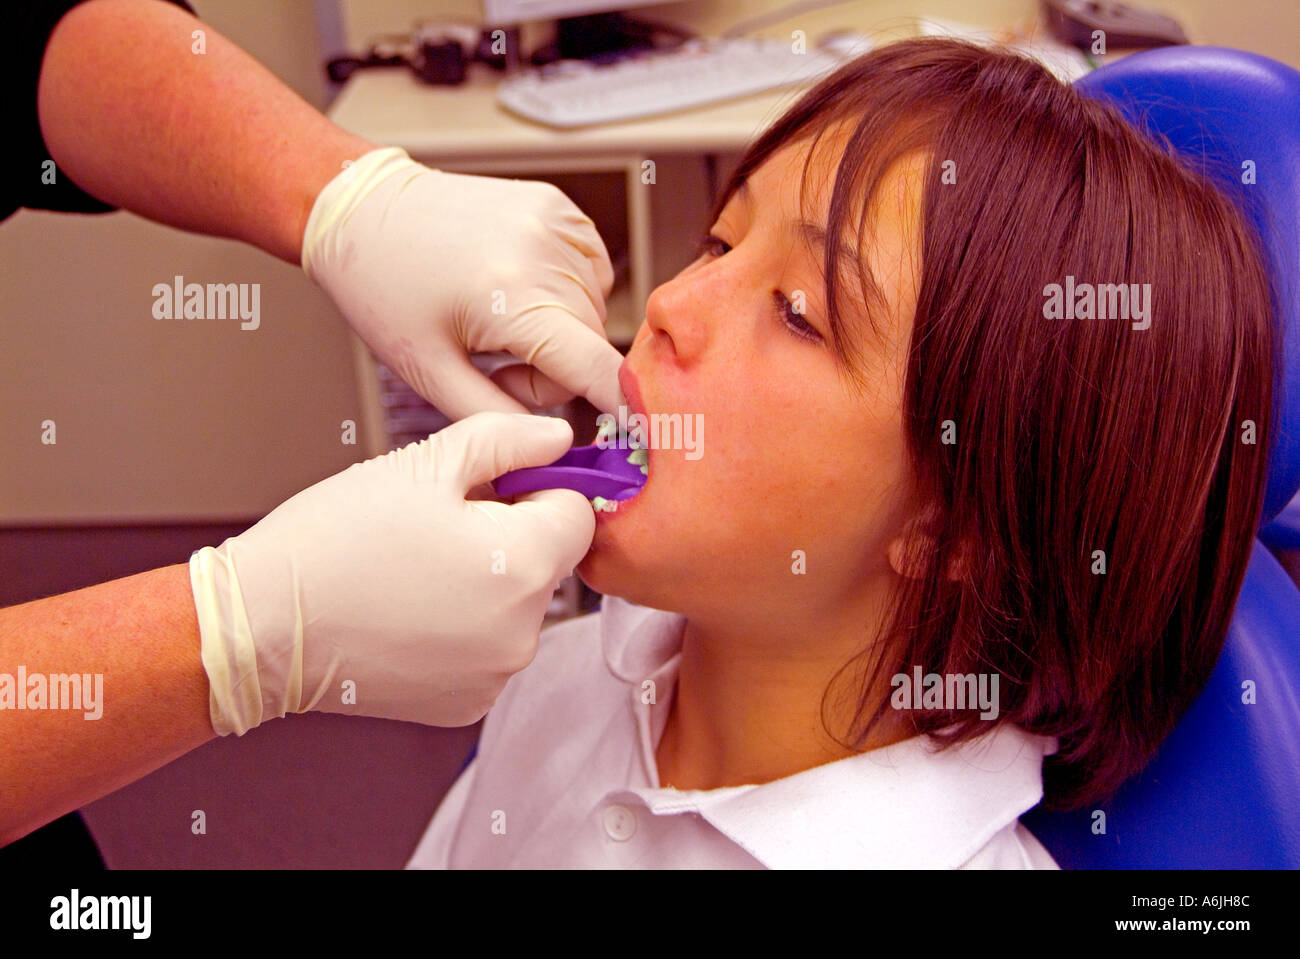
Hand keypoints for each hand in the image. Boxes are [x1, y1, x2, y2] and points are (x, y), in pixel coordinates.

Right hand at [190, 412, 593, 732]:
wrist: (262, 626)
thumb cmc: (334, 540)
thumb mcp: (423, 465)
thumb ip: (506, 440)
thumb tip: (558, 438)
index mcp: (526, 565)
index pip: (578, 512)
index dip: (538, 489)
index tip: (490, 487)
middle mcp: (525, 631)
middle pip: (550, 562)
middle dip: (512, 535)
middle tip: (439, 524)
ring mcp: (496, 675)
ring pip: (520, 606)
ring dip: (489, 583)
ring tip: (417, 568)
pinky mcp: (467, 705)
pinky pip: (490, 650)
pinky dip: (464, 630)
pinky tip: (410, 611)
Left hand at [302, 147, 625, 418]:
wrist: (361, 210)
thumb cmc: (384, 292)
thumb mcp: (430, 374)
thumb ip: (499, 416)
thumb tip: (554, 441)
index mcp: (513, 295)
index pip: (598, 367)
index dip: (624, 408)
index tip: (641, 435)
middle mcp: (546, 251)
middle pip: (593, 345)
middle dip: (556, 371)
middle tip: (497, 364)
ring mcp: (557, 221)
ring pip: (595, 311)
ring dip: (561, 332)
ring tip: (500, 322)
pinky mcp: (558, 206)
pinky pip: (589, 272)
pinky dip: (565, 293)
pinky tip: (517, 289)